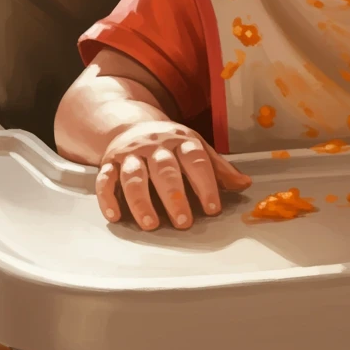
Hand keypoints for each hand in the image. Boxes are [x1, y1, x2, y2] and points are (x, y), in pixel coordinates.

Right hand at [96, 121, 251, 229]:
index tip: (213, 209)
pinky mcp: (109, 163)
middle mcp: (155, 146)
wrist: (131, 124)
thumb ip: (218, 168)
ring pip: (134, 176)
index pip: (195, 160)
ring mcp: (130, 154)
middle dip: (174, 196)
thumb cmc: (170, 145)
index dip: (205, 184)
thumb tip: (245, 184)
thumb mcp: (196, 148)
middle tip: (184, 222)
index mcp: (181, 141)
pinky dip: (107, 198)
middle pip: (165, 170)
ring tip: (151, 224)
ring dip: (142, 201)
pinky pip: (105, 179)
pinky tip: (115, 215)